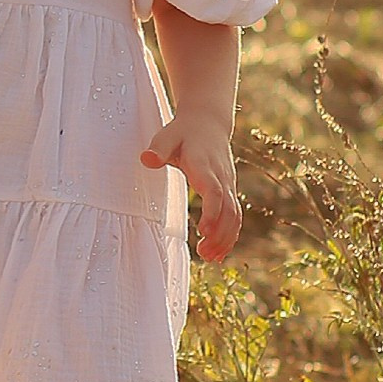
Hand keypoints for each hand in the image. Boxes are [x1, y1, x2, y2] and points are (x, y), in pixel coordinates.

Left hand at [141, 110, 242, 260]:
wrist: (208, 122)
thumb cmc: (182, 132)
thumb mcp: (167, 135)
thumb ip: (158, 148)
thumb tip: (147, 159)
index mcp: (204, 165)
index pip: (214, 192)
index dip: (212, 212)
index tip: (204, 231)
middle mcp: (221, 177)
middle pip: (228, 209)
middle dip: (219, 234)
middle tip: (204, 254)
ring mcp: (228, 184)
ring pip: (235, 215)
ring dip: (225, 238)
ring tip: (210, 258)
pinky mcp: (230, 190)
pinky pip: (235, 215)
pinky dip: (230, 234)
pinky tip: (218, 252)